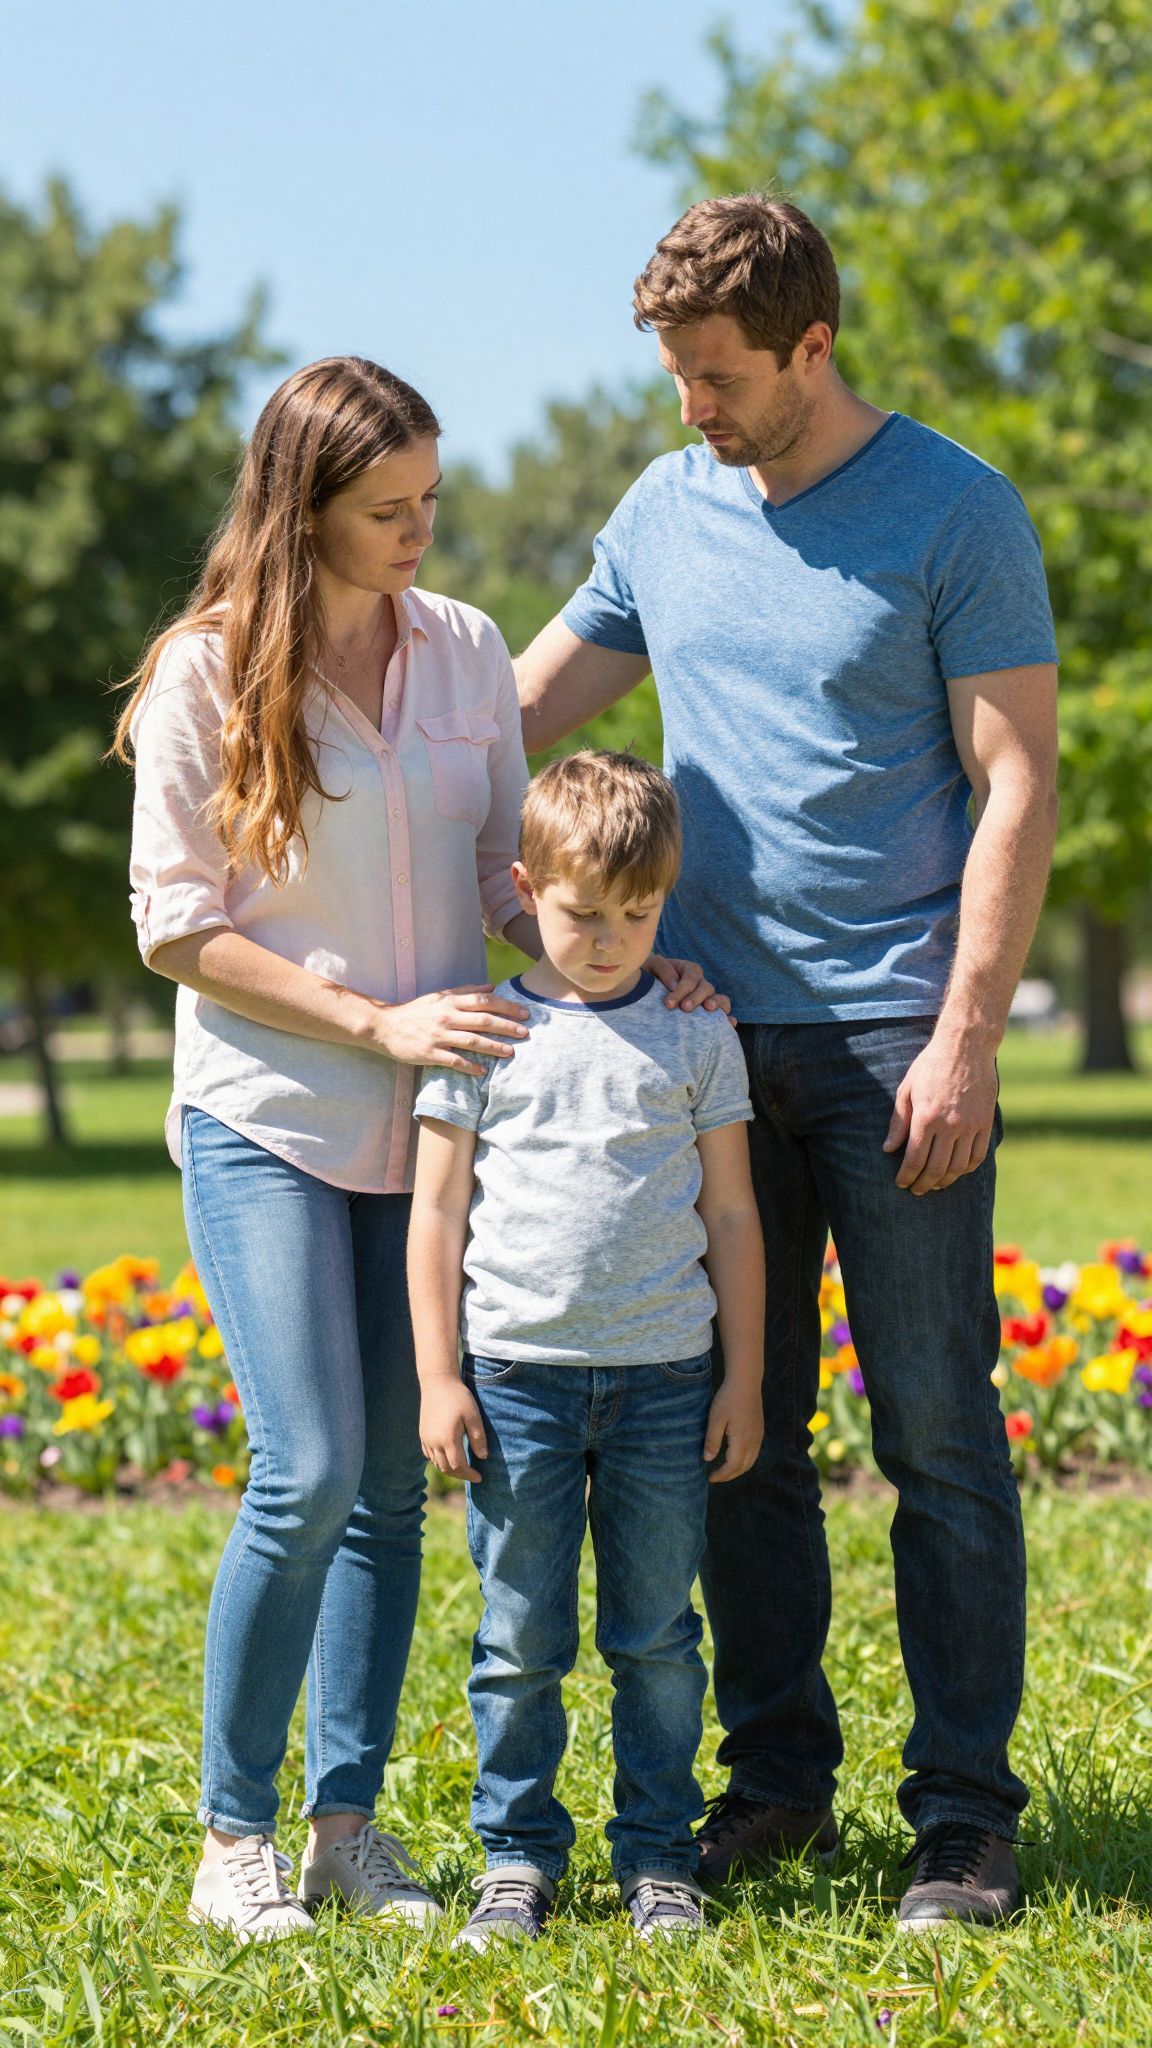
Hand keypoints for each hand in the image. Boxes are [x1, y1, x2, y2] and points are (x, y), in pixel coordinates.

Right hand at [373, 985, 528, 1076]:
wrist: (385, 1026)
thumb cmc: (415, 1011)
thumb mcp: (439, 996)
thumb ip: (465, 991)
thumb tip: (491, 986)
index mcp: (450, 1002)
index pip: (484, 1001)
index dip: (506, 1006)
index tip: (524, 1012)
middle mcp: (447, 1017)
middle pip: (483, 1021)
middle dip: (507, 1027)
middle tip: (525, 1033)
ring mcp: (438, 1036)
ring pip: (472, 1041)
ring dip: (494, 1047)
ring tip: (511, 1052)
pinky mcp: (430, 1053)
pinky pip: (454, 1060)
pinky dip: (470, 1066)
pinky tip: (483, 1071)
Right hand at [420, 1377, 488, 1480]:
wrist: (437, 1382)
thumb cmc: (458, 1397)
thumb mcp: (473, 1416)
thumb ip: (478, 1438)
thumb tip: (483, 1457)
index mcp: (448, 1439)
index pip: (458, 1466)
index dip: (469, 1474)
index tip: (480, 1478)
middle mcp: (434, 1442)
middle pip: (446, 1468)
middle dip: (460, 1475)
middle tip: (473, 1475)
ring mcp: (426, 1438)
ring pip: (436, 1463)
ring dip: (449, 1469)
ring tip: (463, 1468)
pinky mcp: (422, 1434)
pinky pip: (429, 1454)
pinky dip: (439, 1460)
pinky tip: (447, 1457)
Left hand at [648, 954, 732, 1018]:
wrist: (642, 994)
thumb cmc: (648, 978)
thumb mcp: (651, 967)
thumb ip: (663, 969)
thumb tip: (674, 984)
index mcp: (688, 971)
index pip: (692, 976)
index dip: (682, 989)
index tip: (669, 1003)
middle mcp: (700, 984)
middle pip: (707, 988)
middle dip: (696, 998)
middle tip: (684, 1008)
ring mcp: (706, 999)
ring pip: (720, 998)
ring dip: (717, 1004)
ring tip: (708, 1009)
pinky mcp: (708, 1015)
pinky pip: (723, 1015)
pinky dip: (728, 1019)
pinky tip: (730, 1024)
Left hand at [704, 1381, 762, 1482]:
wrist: (746, 1382)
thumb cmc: (728, 1399)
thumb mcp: (715, 1419)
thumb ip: (712, 1441)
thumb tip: (708, 1460)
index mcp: (742, 1440)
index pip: (732, 1466)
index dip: (721, 1475)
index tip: (710, 1478)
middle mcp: (754, 1441)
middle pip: (744, 1467)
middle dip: (730, 1475)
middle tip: (715, 1477)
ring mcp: (759, 1436)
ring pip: (751, 1461)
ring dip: (738, 1469)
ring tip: (724, 1470)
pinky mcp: (760, 1430)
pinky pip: (754, 1453)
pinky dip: (745, 1460)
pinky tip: (735, 1457)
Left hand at [883, 1028, 998, 1193]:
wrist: (966, 1046)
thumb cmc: (930, 1065)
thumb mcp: (906, 1089)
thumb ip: (898, 1122)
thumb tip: (889, 1149)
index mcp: (926, 1117)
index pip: (915, 1159)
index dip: (906, 1176)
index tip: (901, 1183)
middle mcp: (949, 1125)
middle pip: (936, 1168)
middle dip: (924, 1183)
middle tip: (916, 1190)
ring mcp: (970, 1125)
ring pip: (958, 1167)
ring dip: (945, 1180)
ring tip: (935, 1184)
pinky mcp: (986, 1123)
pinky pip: (978, 1155)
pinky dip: (967, 1168)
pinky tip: (957, 1171)